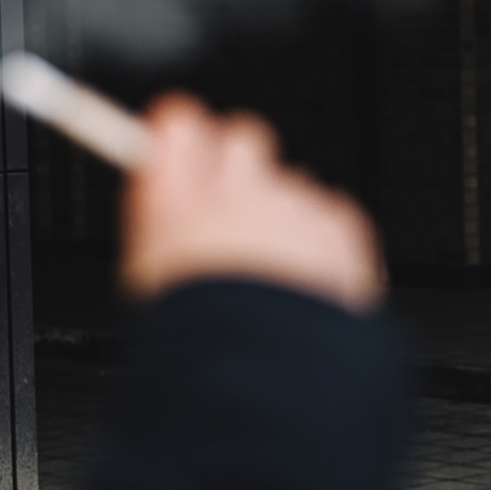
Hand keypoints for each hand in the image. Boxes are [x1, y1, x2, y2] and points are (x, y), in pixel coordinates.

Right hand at [120, 94, 382, 312]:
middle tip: (238, 215)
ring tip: (276, 277)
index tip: (189, 149)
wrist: (268, 368)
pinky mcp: (339, 223)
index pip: (179, 121)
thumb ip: (166, 217)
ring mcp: (292, 201)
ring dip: (285, 219)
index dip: (187, 137)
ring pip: (292, 187)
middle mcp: (235, 186)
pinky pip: (330, 217)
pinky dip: (323, 245)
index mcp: (176, 194)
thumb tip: (167, 184)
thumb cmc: (202, 336)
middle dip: (243, 170)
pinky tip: (306, 286)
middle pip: (243, 140)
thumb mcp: (152, 276)